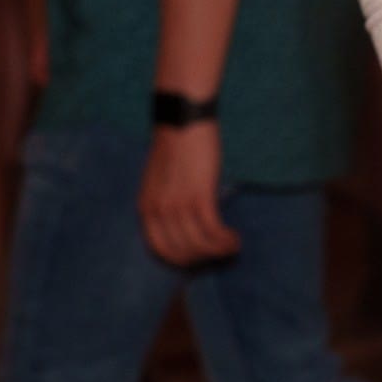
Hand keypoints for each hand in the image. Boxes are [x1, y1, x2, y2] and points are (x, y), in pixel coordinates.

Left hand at [140, 120, 240, 265]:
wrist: (183, 121)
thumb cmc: (176, 147)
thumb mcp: (161, 181)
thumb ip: (165, 203)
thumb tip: (183, 225)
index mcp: (146, 208)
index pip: (160, 250)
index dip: (182, 260)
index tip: (199, 259)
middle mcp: (158, 211)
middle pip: (182, 251)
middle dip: (203, 258)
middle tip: (220, 253)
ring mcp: (177, 205)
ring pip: (199, 244)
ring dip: (219, 251)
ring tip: (233, 246)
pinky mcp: (199, 196)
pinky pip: (212, 231)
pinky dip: (225, 240)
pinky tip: (234, 238)